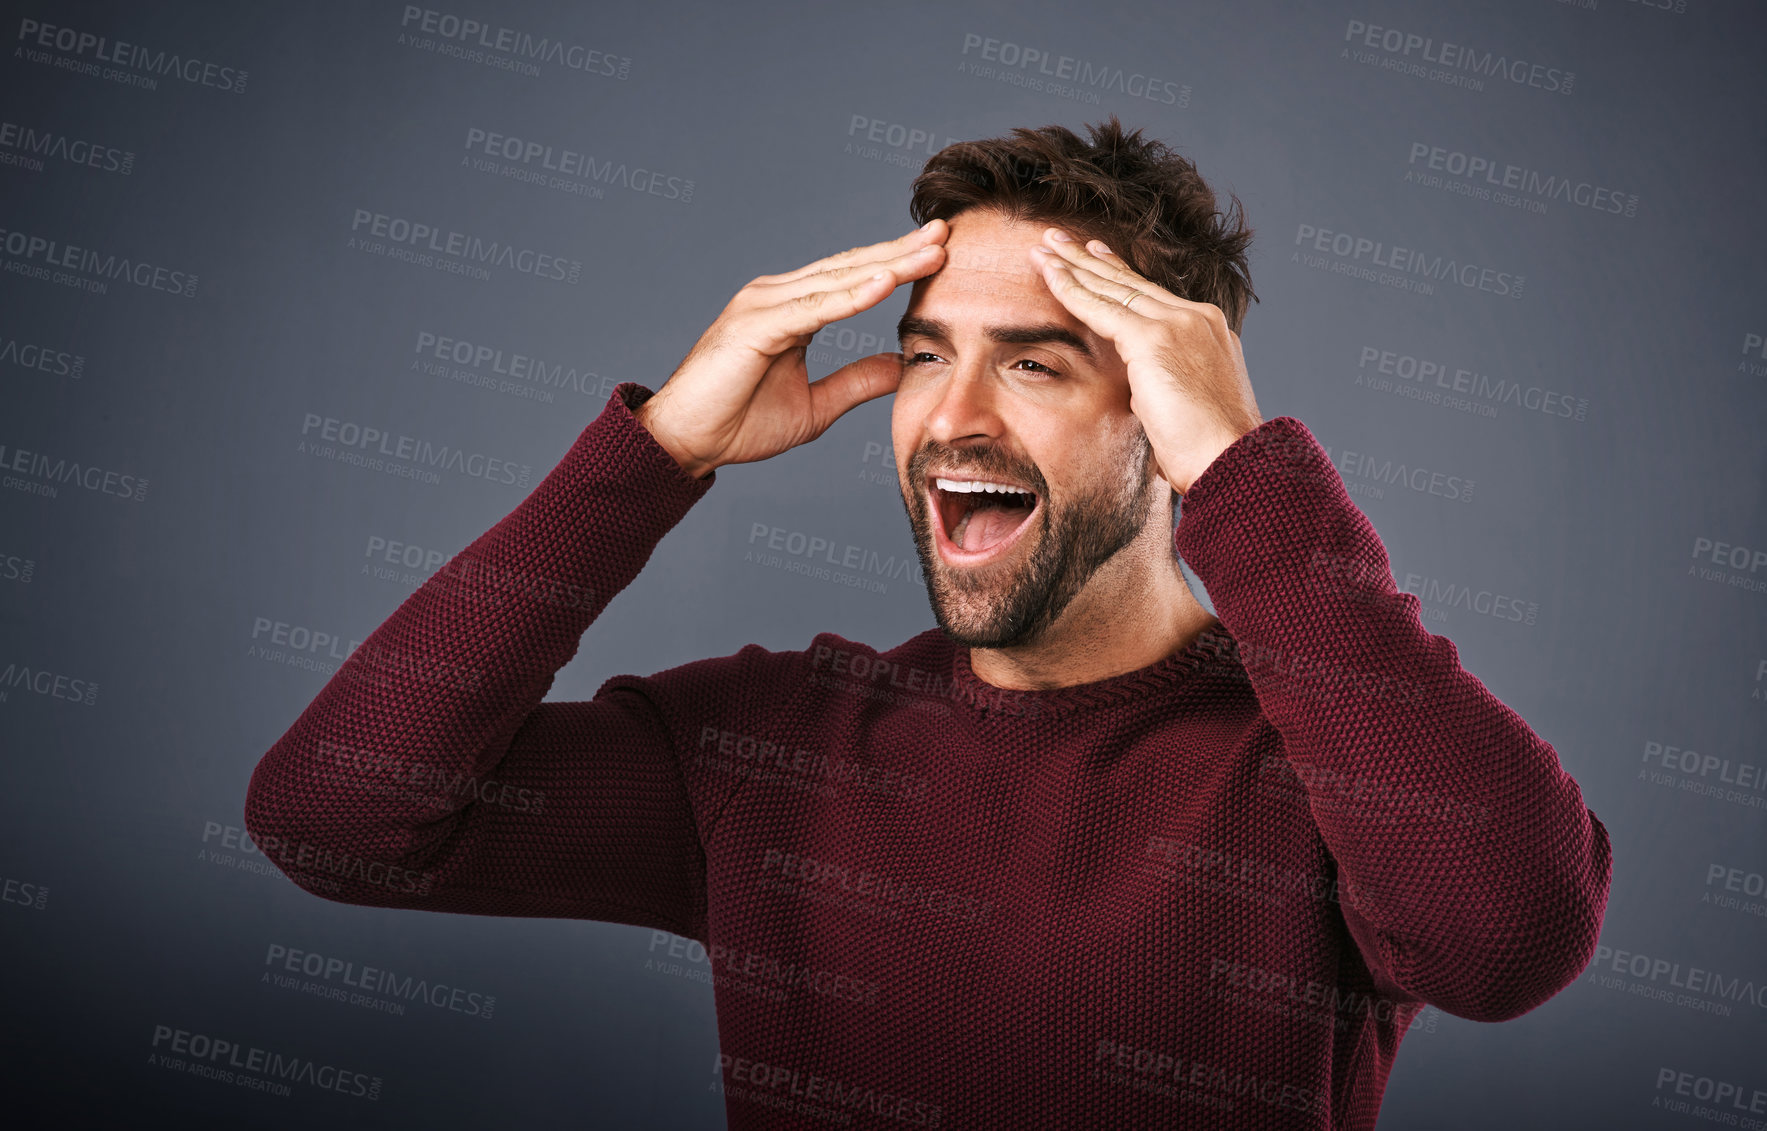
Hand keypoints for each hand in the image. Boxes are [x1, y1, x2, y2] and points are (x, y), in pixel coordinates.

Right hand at [636, 220, 949, 477]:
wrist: (685, 442)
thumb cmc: (737, 423)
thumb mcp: (815, 406)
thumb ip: (855, 381)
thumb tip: (899, 366)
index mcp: (790, 310)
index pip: (852, 278)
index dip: (895, 265)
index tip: (939, 254)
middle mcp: (776, 296)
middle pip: (849, 267)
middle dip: (899, 252)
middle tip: (946, 235)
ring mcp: (763, 305)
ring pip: (837, 280)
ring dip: (886, 265)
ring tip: (930, 253)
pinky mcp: (754, 325)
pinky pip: (813, 309)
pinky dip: (850, 296)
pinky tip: (884, 283)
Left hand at [1027, 227, 1261, 494]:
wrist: (1233, 460)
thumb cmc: (1211, 451)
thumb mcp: (1188, 406)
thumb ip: (1162, 386)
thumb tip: (1142, 390)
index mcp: (1207, 332)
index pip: (1153, 295)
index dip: (1119, 274)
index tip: (1095, 255)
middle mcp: (1195, 318)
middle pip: (1131, 282)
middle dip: (1090, 259)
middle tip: (1060, 238)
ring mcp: (1177, 324)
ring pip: (1113, 286)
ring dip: (1072, 264)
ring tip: (1043, 244)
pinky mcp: (1153, 339)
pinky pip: (1101, 307)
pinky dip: (1070, 289)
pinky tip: (1048, 272)